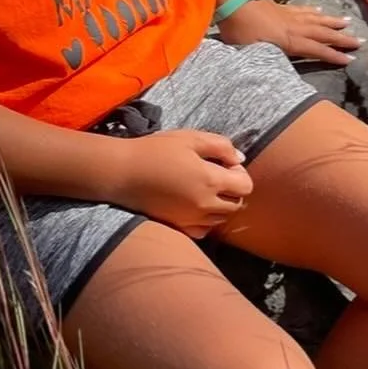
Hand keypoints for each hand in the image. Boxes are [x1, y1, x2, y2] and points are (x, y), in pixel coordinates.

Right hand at [107, 129, 252, 238]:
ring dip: (220, 205)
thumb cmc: (155, 150)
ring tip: (203, 188)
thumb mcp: (191, 138)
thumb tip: (239, 160)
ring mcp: (191, 219)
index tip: (224, 164)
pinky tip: (194, 205)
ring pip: (221, 218)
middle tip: (215, 175)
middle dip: (232, 190)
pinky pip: (204, 230)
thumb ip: (221, 146)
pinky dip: (206, 220)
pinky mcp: (178, 227)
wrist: (122, 173)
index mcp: (210, 180)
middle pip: (237, 204)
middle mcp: (205, 205)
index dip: (240, 173)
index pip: (246, 186)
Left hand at [218, 0, 360, 65]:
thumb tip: (269, 75)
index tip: (351, 60)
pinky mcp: (281, 7)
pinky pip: (303, 9)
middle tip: (360, 41)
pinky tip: (319, 10)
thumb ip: (263, 62)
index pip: (316, 49)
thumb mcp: (249, 51)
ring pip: (316, 19)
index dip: (333, 55)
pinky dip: (313, 11)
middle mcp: (294, 27)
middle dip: (342, 38)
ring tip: (347, 23)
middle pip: (323, 33)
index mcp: (289, 40)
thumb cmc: (238, 29)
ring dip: (333, 22)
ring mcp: (288, 15)